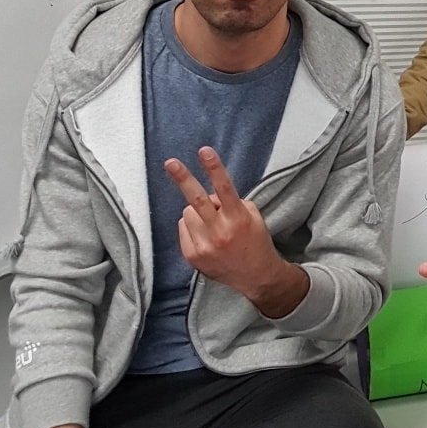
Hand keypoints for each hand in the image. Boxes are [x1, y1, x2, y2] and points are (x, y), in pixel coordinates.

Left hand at [166, 147, 307, 316]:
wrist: (256, 276)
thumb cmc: (255, 242)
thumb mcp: (253, 218)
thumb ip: (233, 203)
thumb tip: (209, 196)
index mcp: (238, 219)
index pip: (224, 188)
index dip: (214, 168)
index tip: (205, 151)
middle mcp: (220, 232)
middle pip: (197, 200)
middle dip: (183, 178)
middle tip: (170, 163)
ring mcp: (204, 245)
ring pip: (188, 212)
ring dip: (197, 212)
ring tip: (212, 225)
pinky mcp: (192, 255)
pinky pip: (183, 227)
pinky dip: (192, 226)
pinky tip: (206, 236)